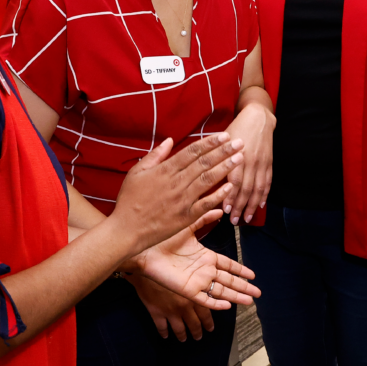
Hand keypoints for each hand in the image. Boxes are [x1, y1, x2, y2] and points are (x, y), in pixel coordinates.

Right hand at [110, 133, 244, 254]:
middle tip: (240, 142)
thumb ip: (155, 156)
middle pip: (204, 163)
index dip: (210, 142)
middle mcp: (176, 183)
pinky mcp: (186, 217)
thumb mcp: (137, 173)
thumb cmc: (129, 200)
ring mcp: (182, 200)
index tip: (224, 135)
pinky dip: (219, 194)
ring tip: (240, 158)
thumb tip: (170, 140)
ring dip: (226, 168)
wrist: (126, 230)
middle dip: (224, 151)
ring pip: (208, 180)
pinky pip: (206, 204)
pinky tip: (231, 186)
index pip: (192, 152)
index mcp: (164, 170)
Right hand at [127, 273, 213, 341]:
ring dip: (182, 335)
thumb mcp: (190, 273)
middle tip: (198, 337)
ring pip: (179, 329)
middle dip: (197, 332)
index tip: (210, 328)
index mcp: (195, 297)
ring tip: (183, 339)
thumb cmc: (171, 264)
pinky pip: (161, 328)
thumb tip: (209, 290)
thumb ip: (199, 284)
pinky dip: (164, 333)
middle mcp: (184, 307)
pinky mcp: (156, 313)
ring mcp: (170, 312)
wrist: (149, 265)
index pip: (206, 314)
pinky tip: (165, 336)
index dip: (209, 323)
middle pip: (194, 324)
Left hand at [131, 211, 260, 310]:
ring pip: (221, 291)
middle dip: (244, 287)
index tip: (253, 275)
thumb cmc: (163, 237)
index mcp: (204, 257)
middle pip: (229, 281)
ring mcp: (196, 281)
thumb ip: (204, 218)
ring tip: (249, 301)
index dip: (241, 270)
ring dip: (236, 296)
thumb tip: (220, 209)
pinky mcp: (186, 290)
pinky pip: (204, 299)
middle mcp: (203, 271)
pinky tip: (227, 306)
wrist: (145, 249)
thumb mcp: (188, 226)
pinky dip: (216, 303)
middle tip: (258, 294)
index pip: (228, 265)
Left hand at [223, 103, 274, 224]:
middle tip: (235, 220)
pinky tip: (261, 205)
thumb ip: (215, 158)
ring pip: (258, 188)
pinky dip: (265, 194)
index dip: (230, 196)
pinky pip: (267, 181)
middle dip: (241, 206)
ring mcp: (261, 163)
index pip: (234, 180)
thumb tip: (204, 177)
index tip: (225, 210)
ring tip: (248, 218)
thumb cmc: (235, 129)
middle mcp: (250, 161)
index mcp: (236, 155)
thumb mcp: (222, 140)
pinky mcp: (269, 163)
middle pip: (246, 188)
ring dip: (253, 205)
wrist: (257, 118)